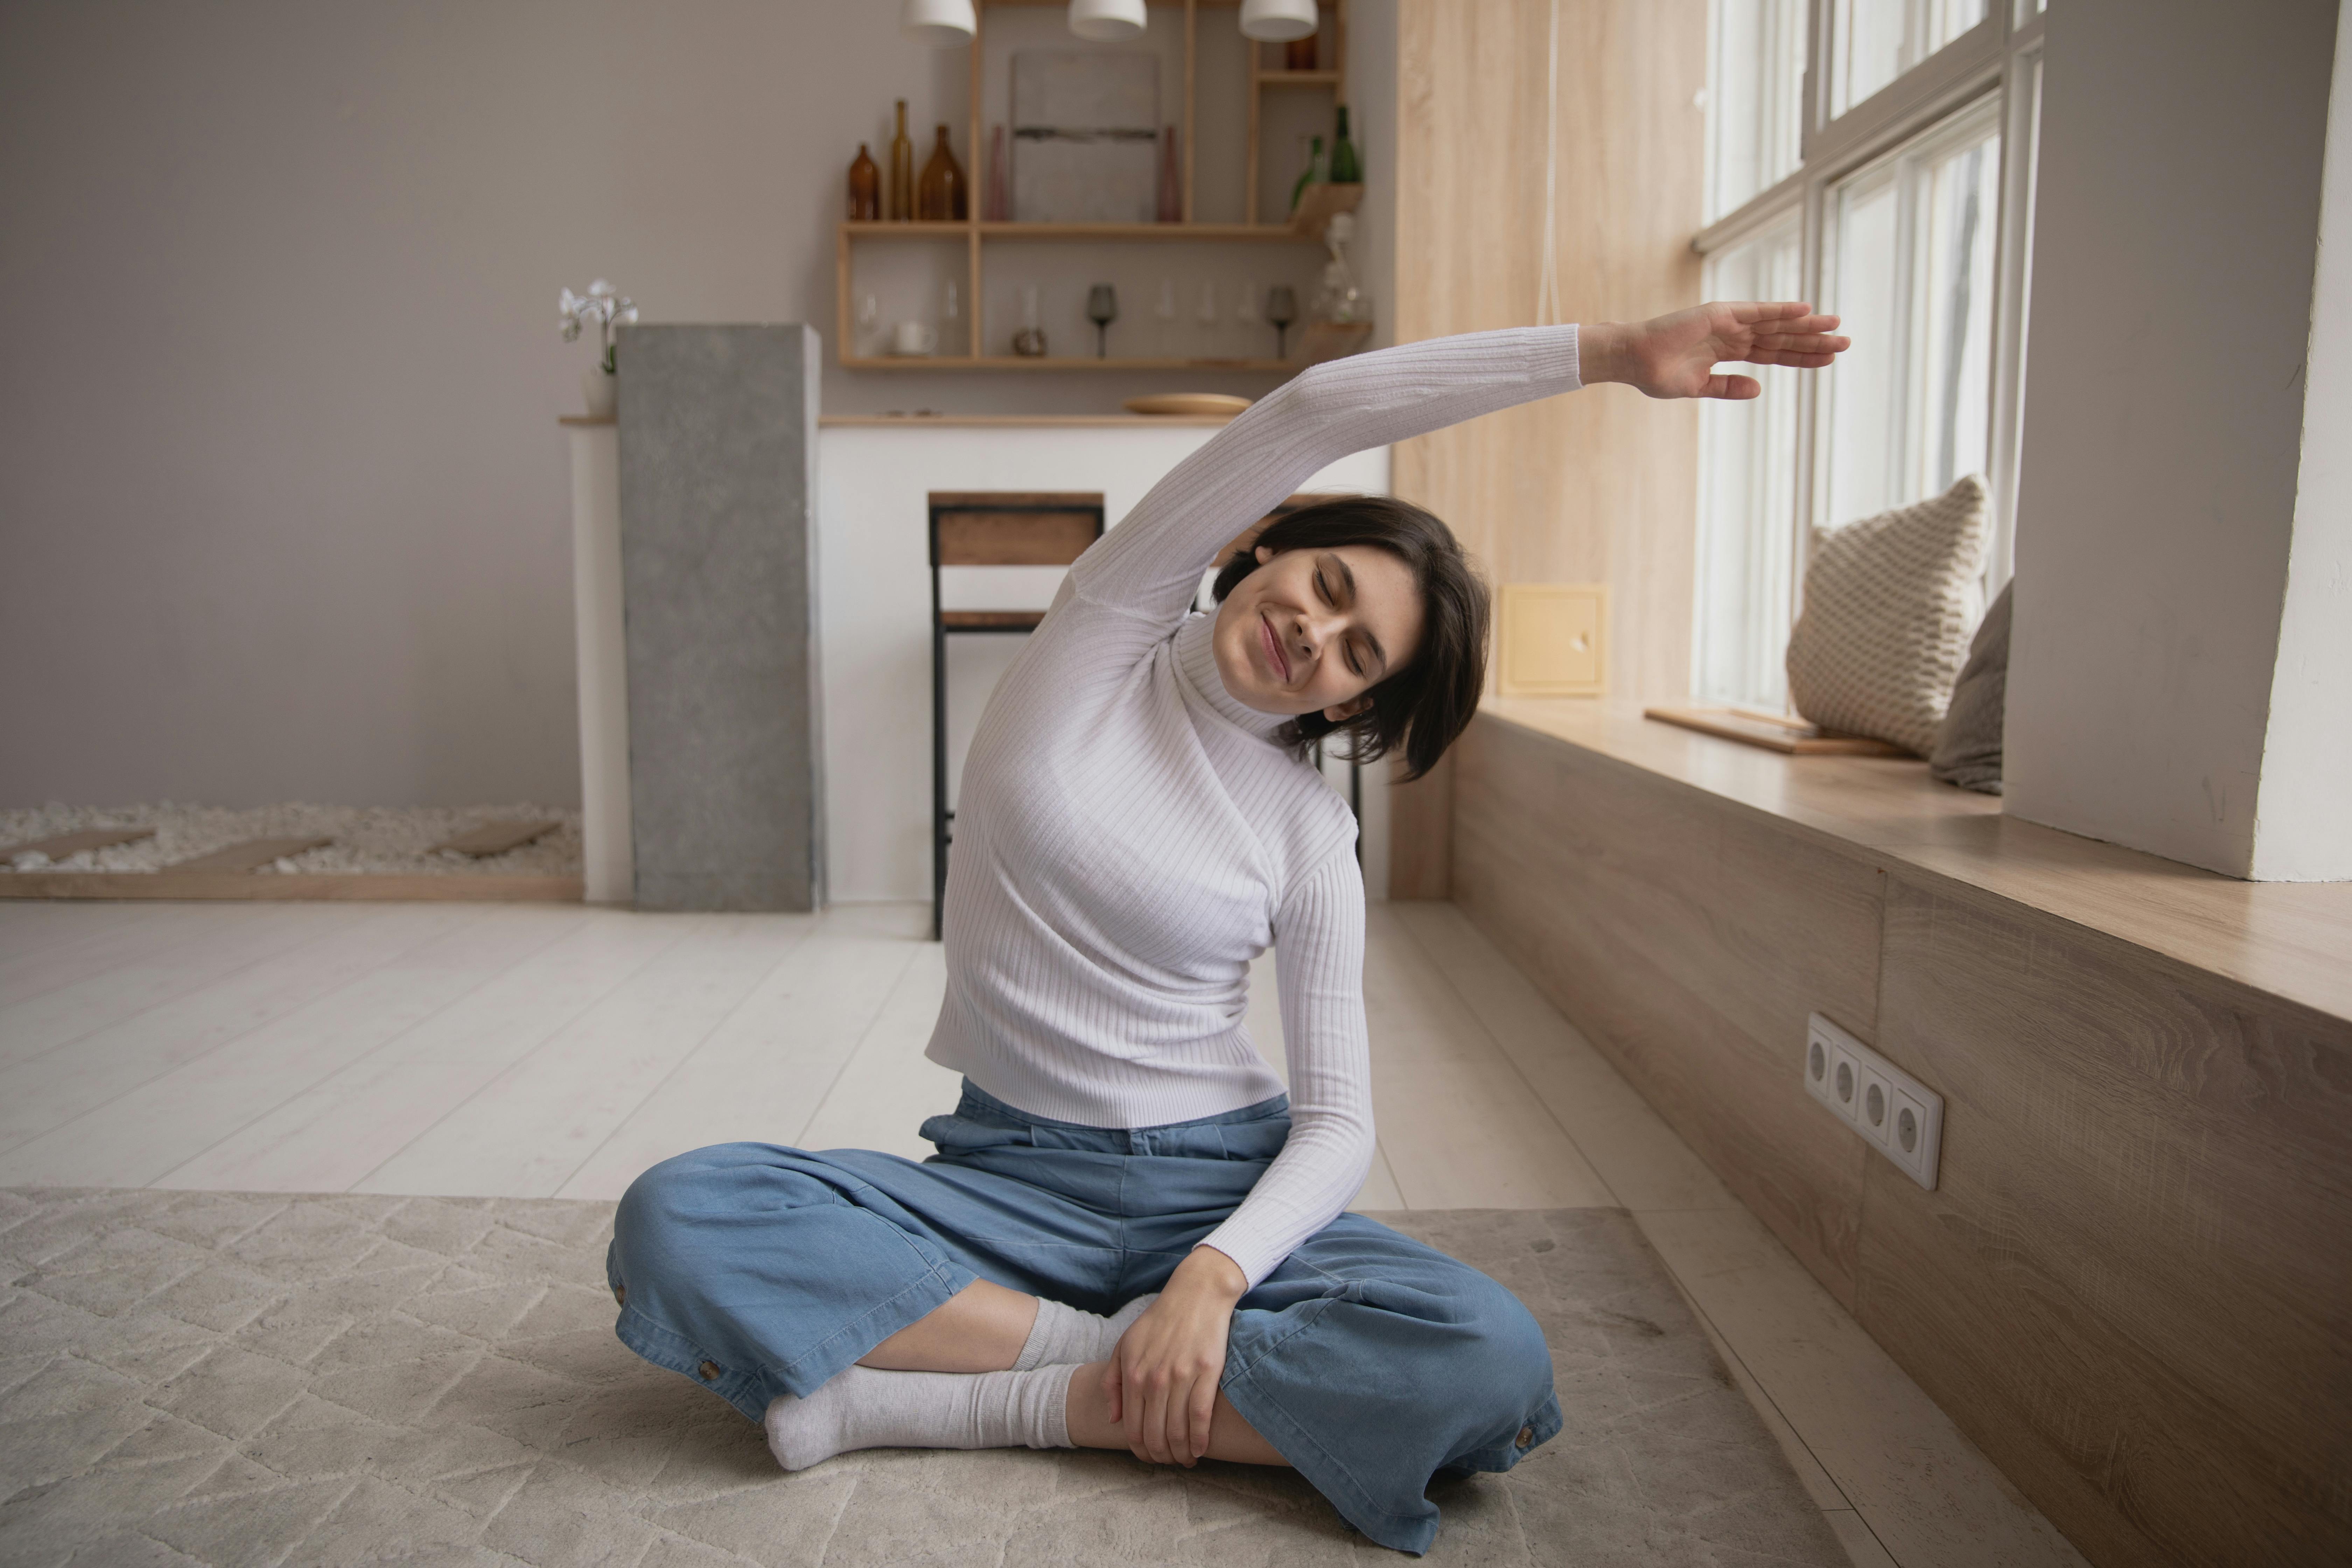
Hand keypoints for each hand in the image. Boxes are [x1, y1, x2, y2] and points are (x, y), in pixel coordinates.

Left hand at [1102, 1246, 1245, 1465]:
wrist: (1195, 1294)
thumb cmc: (1159, 1320)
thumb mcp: (1125, 1345)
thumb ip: (1113, 1382)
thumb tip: (1113, 1419)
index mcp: (1132, 1373)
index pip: (1132, 1428)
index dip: (1140, 1450)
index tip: (1149, 1457)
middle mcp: (1154, 1379)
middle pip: (1155, 1434)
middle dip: (1161, 1456)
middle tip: (1168, 1462)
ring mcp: (1181, 1376)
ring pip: (1178, 1431)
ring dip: (1181, 1454)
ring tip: (1185, 1460)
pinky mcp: (1206, 1373)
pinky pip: (1201, 1416)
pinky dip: (1200, 1439)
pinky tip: (1200, 1449)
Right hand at [1580, 302, 1848, 400]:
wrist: (1632, 360)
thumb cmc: (1657, 374)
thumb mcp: (1699, 387)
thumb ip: (1728, 386)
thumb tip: (1759, 389)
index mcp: (1729, 352)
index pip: (1774, 354)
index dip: (1802, 357)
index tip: (1829, 360)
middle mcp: (1734, 334)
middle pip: (1782, 338)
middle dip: (1814, 341)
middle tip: (1846, 343)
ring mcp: (1729, 322)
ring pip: (1776, 324)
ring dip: (1807, 325)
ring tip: (1836, 326)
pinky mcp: (1721, 313)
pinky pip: (1758, 311)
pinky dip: (1781, 310)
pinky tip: (1806, 310)